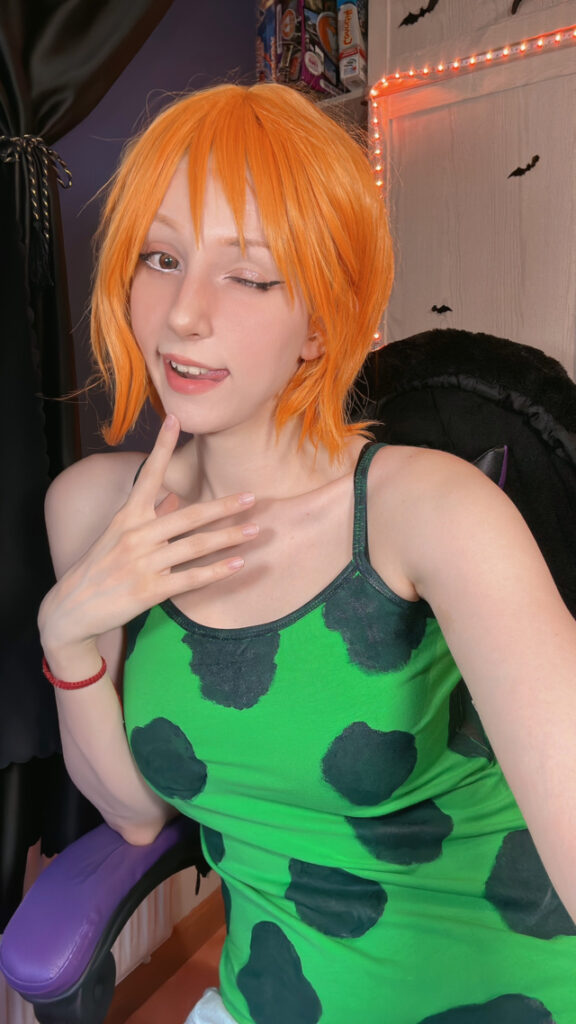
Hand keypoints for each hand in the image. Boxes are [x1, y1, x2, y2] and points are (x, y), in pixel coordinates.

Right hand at [39, 414, 256, 663]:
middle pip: (188, 516)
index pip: (148, 474)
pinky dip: (216, 571)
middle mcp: (136, 536)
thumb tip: (174, 496)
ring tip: (254, 530)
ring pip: (195, 546)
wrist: (72, 608)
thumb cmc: (98, 568)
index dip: (161, 446)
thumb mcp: (117, 535)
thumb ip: (148, 515)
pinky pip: (190, 578)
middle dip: (223, 506)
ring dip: (228, 538)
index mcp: (127, 517)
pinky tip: (238, 564)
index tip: (175, 418)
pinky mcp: (149, 590)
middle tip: (251, 497)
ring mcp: (143, 563)